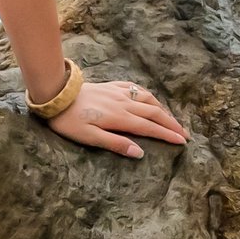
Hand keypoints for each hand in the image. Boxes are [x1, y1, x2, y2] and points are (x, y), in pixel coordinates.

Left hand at [39, 73, 188, 158]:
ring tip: (171, 118)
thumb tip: (139, 152)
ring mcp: (117, 92)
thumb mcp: (90, 137)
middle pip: (154, 112)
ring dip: (162, 108)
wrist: (55, 95)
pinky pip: (134, 88)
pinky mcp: (110, 86)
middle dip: (171, 123)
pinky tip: (148, 97)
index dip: (167, 135)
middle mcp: (123, 103)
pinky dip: (146, 94)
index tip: (182, 142)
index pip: (150, 127)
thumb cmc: (69, 121)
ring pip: (147, 98)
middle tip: (184, 133)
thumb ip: (116, 144)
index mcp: (120, 118)